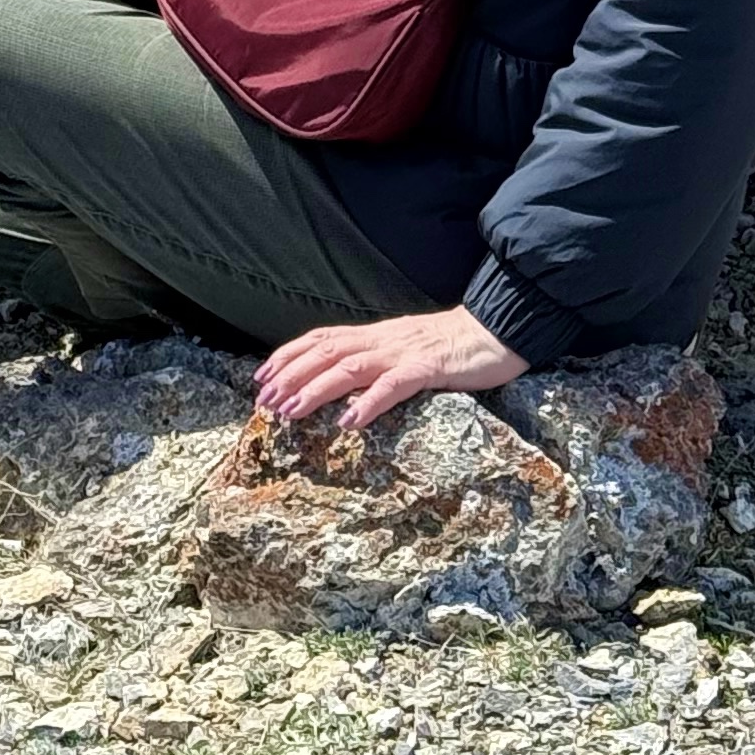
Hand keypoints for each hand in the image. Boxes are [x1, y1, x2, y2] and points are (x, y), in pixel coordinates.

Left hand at [254, 303, 525, 432]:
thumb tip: (341, 384)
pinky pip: (394, 385)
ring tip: (290, 412)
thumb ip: (375, 361)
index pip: (320, 340)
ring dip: (316, 389)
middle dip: (290, 376)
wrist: (494, 332)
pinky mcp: (429, 369)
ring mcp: (404, 353)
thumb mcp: (403, 350)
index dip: (288, 356)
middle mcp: (382, 340)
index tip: (260, 377)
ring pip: (350, 367)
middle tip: (263, 401)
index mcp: (374, 336)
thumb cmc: (449, 347)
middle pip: (325, 352)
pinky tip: (350, 422)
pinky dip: (368, 403)